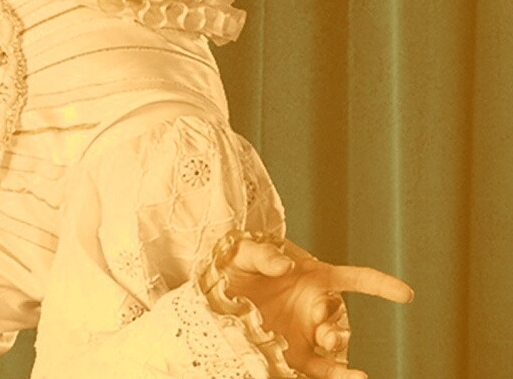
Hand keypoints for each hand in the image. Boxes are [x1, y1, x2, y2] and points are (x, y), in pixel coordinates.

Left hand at [222, 237, 412, 378]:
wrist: (212, 295)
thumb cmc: (232, 267)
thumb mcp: (242, 252)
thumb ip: (263, 254)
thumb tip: (284, 266)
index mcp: (312, 278)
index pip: (354, 279)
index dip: (379, 285)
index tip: (406, 294)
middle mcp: (314, 308)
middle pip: (338, 317)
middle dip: (333, 323)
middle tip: (320, 327)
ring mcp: (306, 334)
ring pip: (334, 346)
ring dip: (338, 351)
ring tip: (336, 355)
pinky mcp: (294, 356)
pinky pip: (321, 370)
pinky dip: (335, 377)